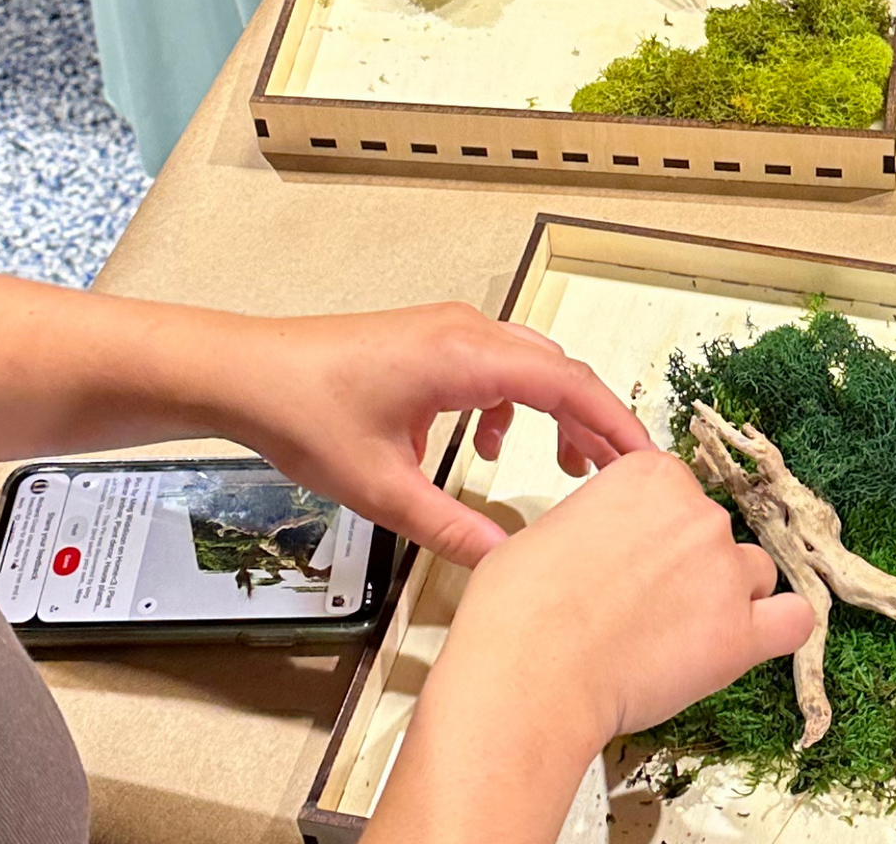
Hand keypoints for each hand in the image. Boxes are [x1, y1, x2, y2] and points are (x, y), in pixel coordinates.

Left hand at [207, 303, 653, 565]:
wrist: (247, 372)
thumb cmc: (305, 416)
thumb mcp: (381, 489)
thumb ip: (450, 528)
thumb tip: (508, 565)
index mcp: (465, 357)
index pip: (567, 383)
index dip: (615, 422)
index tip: (648, 463)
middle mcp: (467, 332)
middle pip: (559, 370)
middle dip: (595, 422)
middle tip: (621, 479)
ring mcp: (449, 331)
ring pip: (531, 365)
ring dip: (558, 412)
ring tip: (571, 469)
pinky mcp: (432, 340)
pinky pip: (498, 364)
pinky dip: (515, 403)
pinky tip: (491, 446)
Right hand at [453, 451, 813, 739]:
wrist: (530, 670)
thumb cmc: (522, 608)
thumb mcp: (547, 528)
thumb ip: (594, 521)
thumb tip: (593, 542)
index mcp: (650, 476)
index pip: (680, 491)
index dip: (657, 528)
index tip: (640, 552)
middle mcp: (696, 513)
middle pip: (716, 530)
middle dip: (689, 563)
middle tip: (647, 600)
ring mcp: (724, 571)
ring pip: (754, 572)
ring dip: (729, 595)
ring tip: (685, 630)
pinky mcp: (740, 634)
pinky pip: (792, 621)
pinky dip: (780, 628)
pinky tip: (755, 639)